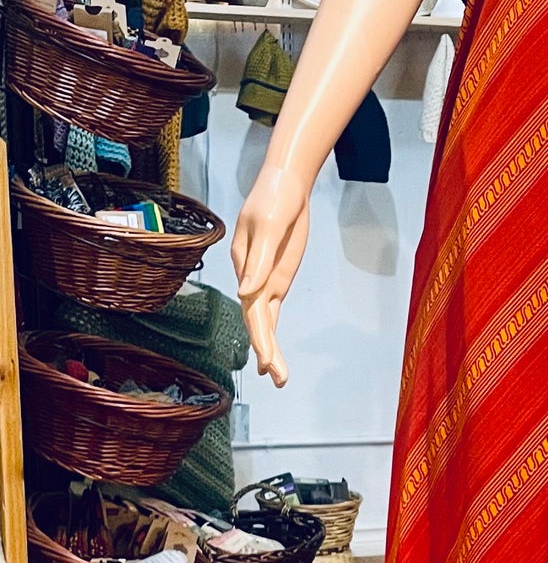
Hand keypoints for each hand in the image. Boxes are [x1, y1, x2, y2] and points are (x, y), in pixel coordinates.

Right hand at [231, 163, 311, 387]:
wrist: (286, 184)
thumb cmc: (274, 200)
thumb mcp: (269, 228)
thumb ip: (259, 262)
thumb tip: (246, 293)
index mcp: (246, 266)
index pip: (251, 309)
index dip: (260, 336)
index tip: (267, 360)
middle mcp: (252, 278)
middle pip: (257, 321)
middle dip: (267, 351)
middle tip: (278, 379)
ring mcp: (264, 279)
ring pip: (264, 321)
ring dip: (269, 348)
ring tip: (278, 378)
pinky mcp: (276, 277)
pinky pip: (271, 310)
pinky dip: (270, 331)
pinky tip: (272, 353)